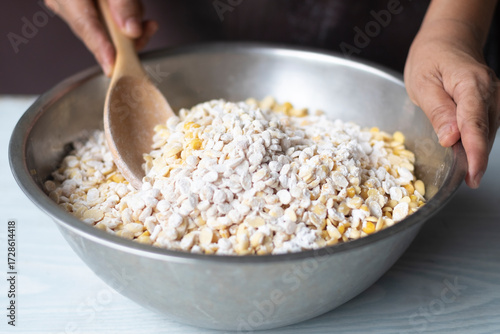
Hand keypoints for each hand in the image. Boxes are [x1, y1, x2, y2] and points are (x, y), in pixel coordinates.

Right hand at [45, 0, 157, 75]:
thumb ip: (123, 3)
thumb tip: (132, 31)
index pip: (86, 26)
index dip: (101, 49)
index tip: (112, 66)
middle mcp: (62, 0)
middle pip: (95, 30)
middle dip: (124, 37)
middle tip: (147, 31)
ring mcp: (68, 3)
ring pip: (101, 27)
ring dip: (126, 25)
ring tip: (144, 17)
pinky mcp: (79, 5)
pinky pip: (101, 19)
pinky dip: (120, 18)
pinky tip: (135, 14)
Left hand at [405, 19, 499, 187]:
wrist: (448, 38)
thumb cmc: (431, 57)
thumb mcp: (423, 83)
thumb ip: (438, 111)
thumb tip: (450, 138)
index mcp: (471, 85)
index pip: (475, 125)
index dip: (475, 154)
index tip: (472, 176)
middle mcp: (489, 91)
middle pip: (485, 132)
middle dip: (477, 159)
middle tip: (467, 181)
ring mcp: (494, 97)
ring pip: (487, 132)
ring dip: (477, 152)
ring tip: (467, 172)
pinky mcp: (491, 102)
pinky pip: (485, 126)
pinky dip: (477, 141)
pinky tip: (467, 153)